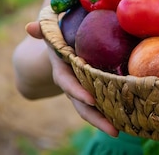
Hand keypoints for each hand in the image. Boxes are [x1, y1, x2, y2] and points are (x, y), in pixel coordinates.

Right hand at [25, 21, 119, 136]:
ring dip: (106, 121)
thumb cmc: (60, 36)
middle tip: (113, 130)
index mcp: (62, 70)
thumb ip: (43, 30)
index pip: (68, 83)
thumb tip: (29, 27)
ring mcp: (83, 90)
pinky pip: (103, 103)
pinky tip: (129, 120)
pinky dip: (114, 112)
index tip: (91, 100)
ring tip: (121, 131)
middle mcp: (72, 84)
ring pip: (93, 110)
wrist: (62, 47)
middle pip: (82, 106)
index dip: (77, 92)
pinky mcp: (95, 91)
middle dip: (96, 119)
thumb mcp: (51, 32)